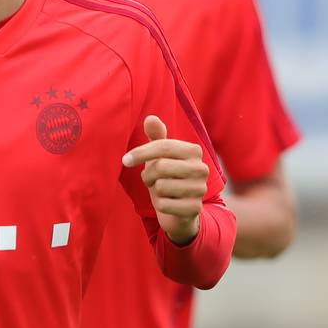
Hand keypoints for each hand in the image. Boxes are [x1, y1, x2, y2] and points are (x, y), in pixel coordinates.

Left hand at [122, 115, 208, 244]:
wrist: (180, 209)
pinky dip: (160, 205)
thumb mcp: (160, 156)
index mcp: (194, 150)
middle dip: (147, 175)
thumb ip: (156, 137)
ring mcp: (200, 189)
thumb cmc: (168, 177)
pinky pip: (164, 204)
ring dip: (154, 190)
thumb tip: (150, 118)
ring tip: (162, 190)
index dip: (141, 153)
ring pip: (160, 186)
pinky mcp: (194, 208)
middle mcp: (201, 168)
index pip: (163, 146)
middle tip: (150, 180)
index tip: (125, 160)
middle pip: (160, 166)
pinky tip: (169, 203)